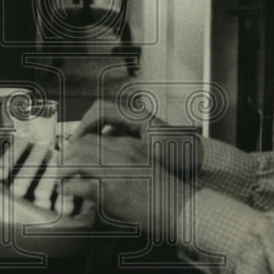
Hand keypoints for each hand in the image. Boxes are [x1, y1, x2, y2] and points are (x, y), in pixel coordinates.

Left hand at [61, 131, 194, 241]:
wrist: (178, 208)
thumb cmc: (164, 191)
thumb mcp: (145, 165)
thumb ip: (125, 158)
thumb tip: (102, 163)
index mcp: (129, 146)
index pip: (94, 137)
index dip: (76, 145)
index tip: (70, 155)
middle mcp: (121, 154)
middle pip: (82, 145)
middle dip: (66, 155)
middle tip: (60, 166)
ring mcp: (115, 171)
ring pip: (77, 160)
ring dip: (64, 169)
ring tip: (60, 177)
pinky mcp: (110, 191)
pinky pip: (80, 185)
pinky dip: (69, 188)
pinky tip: (67, 191)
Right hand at [72, 99, 203, 176]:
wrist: (199, 162)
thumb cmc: (179, 157)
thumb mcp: (149, 156)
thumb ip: (123, 153)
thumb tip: (96, 156)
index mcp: (137, 115)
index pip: (100, 110)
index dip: (84, 126)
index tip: (76, 143)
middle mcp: (135, 115)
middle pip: (99, 115)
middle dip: (84, 133)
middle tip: (74, 152)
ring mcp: (136, 124)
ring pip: (105, 126)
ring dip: (93, 140)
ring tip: (83, 158)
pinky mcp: (137, 134)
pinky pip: (113, 134)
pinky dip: (103, 145)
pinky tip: (101, 162)